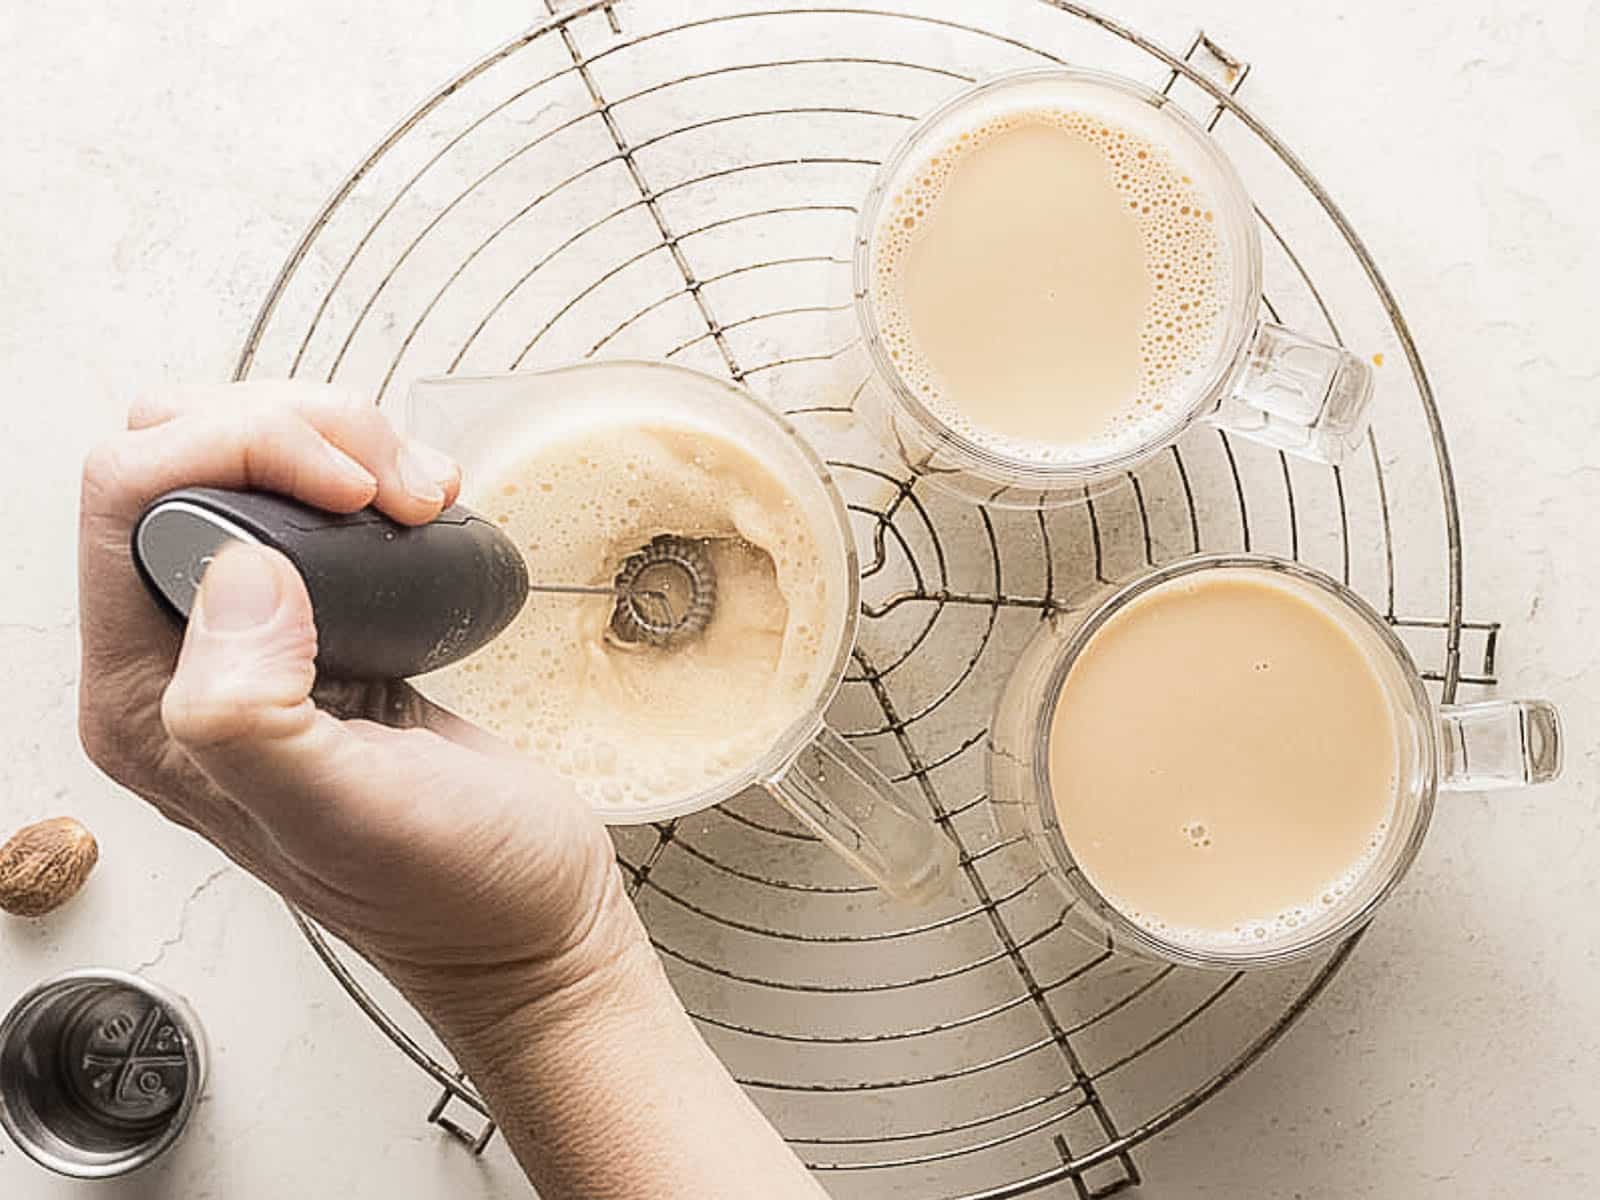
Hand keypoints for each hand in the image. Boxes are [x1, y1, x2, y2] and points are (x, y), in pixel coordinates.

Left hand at [78, 382, 645, 1044]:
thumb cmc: (451, 891)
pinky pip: (315, 497)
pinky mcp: (326, 623)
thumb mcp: (349, 819)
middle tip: (386, 485)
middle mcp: (184, 660)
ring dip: (340, 442)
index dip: (234, 451)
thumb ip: (253, 715)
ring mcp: (257, 636)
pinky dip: (375, 470)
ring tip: (421, 499)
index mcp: (150, 703)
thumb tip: (236, 575)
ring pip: (248, 458)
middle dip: (289, 432)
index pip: (129, 499)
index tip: (347, 489)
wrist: (529, 918)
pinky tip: (427, 509)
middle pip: (179, 454)